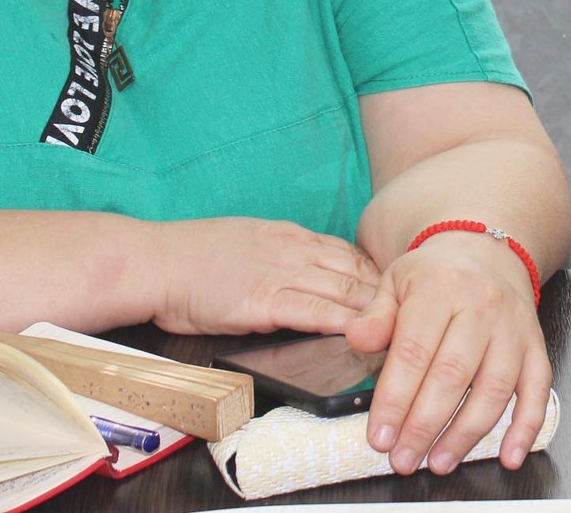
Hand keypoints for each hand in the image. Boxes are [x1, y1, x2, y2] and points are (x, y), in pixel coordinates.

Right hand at [148, 217, 379, 335]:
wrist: (155, 262)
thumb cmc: (191, 257)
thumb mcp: (246, 241)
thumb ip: (278, 254)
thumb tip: (303, 272)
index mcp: (288, 235)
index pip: (348, 253)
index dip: (376, 275)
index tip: (397, 293)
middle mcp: (292, 250)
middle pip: (356, 271)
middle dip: (388, 294)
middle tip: (415, 314)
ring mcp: (280, 274)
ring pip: (344, 290)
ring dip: (376, 311)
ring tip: (402, 330)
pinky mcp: (264, 301)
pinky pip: (314, 311)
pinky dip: (343, 322)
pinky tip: (364, 334)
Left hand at [344, 230, 550, 475]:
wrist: (485, 252)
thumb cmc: (436, 275)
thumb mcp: (396, 281)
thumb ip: (376, 315)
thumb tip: (358, 338)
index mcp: (440, 288)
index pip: (414, 351)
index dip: (395, 400)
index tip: (380, 436)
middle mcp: (482, 306)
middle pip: (453, 375)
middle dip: (424, 426)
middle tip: (403, 459)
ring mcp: (513, 328)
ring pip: (495, 388)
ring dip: (466, 434)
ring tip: (439, 462)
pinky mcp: (535, 346)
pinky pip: (538, 390)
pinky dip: (527, 426)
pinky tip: (509, 455)